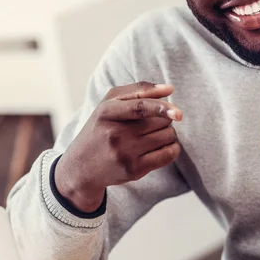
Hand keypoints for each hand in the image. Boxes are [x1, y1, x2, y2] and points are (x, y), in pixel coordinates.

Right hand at [55, 82, 182, 212]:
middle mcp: (115, 134)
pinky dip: (173, 148)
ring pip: (167, 136)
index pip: (139, 107)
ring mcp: (124, 154)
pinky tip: (163, 146)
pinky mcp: (134, 170)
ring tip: (153, 134)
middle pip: (160, 121)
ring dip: (168, 133)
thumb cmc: (101, 128)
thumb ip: (138, 90)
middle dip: (164, 119)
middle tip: (152, 123)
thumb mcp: (110, 104)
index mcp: (107, 112)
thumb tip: (169, 89)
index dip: (161, 108)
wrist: (81, 167)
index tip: (177, 112)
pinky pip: (168, 155)